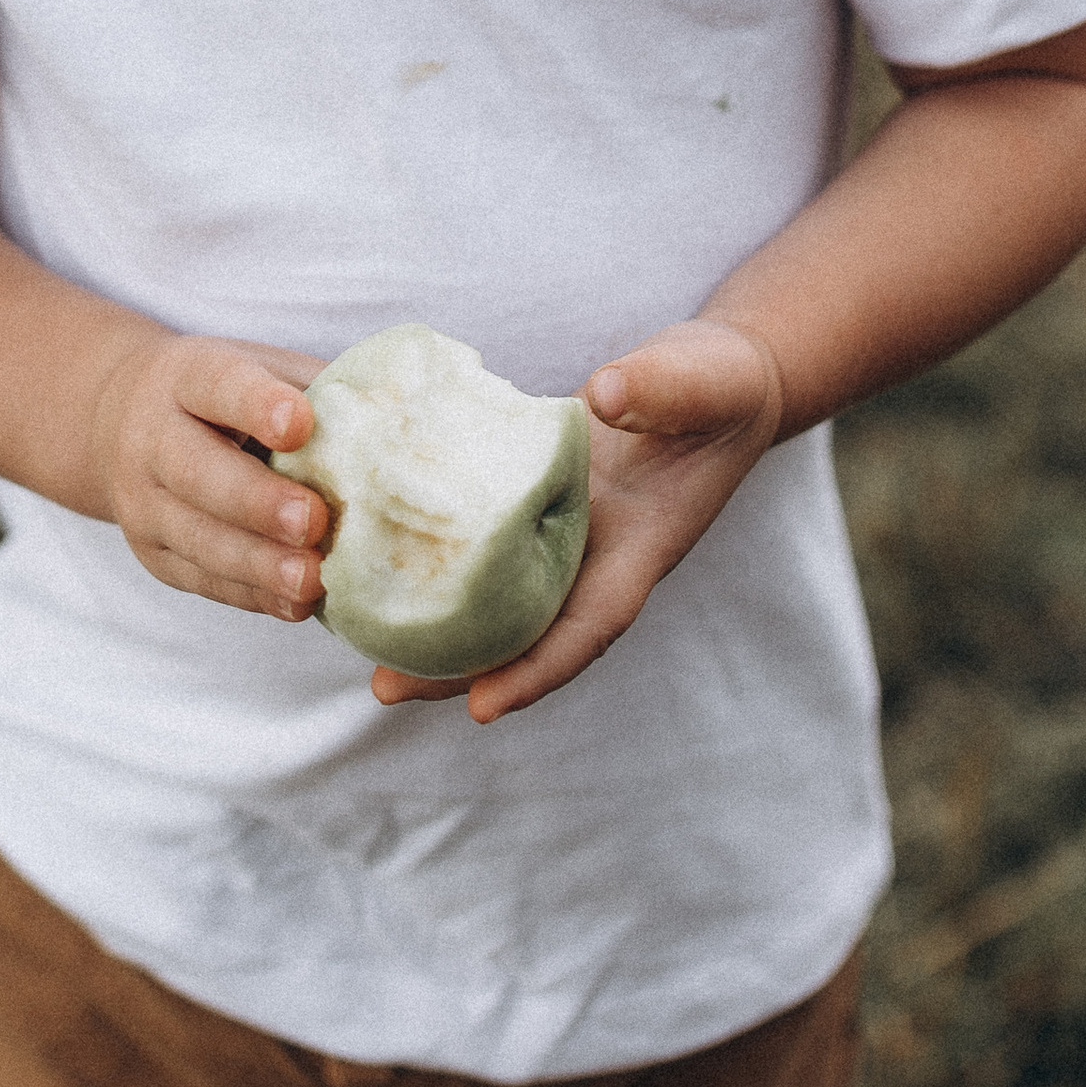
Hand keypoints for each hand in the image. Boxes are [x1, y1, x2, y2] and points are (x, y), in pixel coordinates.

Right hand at [93, 335, 328, 620]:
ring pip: (198, 538)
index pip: (218, 385)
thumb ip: (318, 392)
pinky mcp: (154, 555)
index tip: (299, 424)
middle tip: (313, 521)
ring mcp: (144, 503)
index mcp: (187, 376)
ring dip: (258, 565)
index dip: (256, 405)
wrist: (121, 418)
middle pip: (197, 473)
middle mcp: (151, 439)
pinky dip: (253, 595)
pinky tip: (296, 602)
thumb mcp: (261, 368)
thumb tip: (401, 422)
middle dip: (257, 502)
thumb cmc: (224, 394)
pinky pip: (204, 580)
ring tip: (311, 579)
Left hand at [371, 316, 784, 724]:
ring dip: (438, 624)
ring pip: (496, 592)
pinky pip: (484, 537)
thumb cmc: (721, 387)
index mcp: (641, 546)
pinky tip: (377, 557)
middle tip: (386, 687)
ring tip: (364, 647)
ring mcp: (564, 529)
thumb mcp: (704, 382)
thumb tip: (605, 395)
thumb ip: (661, 389)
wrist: (719, 378)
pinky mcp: (534, 495)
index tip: (482, 708)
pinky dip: (437, 554)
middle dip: (462, 668)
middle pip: (527, 629)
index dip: (539, 669)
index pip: (591, 623)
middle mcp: (596, 553)